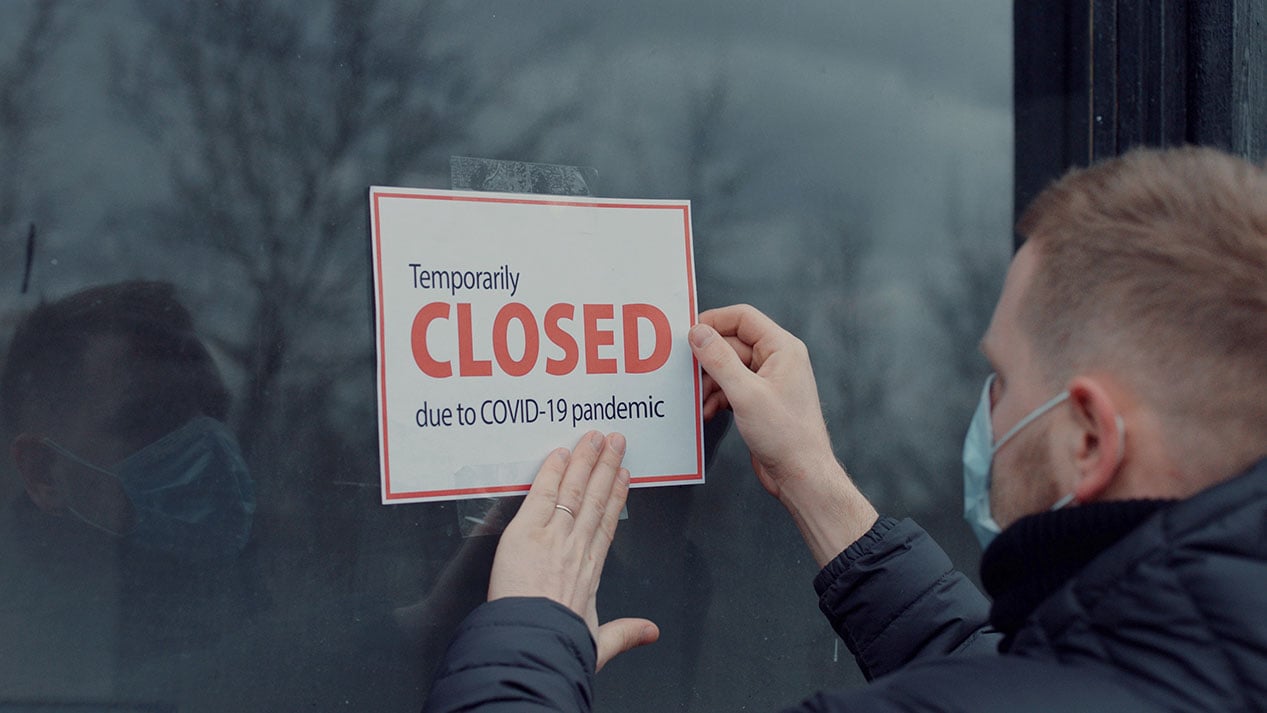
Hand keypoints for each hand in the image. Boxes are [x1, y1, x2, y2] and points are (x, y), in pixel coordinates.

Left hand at [487, 431, 659, 670]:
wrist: (533, 645)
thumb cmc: (557, 647)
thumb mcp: (598, 645)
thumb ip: (624, 634)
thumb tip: (650, 634)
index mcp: (591, 572)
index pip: (607, 524)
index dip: (617, 496)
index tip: (624, 476)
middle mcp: (577, 548)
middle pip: (596, 499)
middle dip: (606, 467)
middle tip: (615, 441)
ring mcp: (555, 536)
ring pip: (575, 491)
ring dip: (586, 460)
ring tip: (595, 438)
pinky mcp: (527, 532)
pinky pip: (543, 494)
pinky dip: (552, 473)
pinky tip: (560, 455)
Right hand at [690, 304, 877, 565]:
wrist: (801, 474)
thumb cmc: (785, 435)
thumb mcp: (745, 393)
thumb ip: (719, 359)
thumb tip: (697, 333)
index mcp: (782, 348)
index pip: (743, 318)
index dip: (714, 321)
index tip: (688, 333)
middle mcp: (777, 360)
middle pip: (732, 343)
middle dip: (708, 359)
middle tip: (686, 372)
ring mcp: (769, 381)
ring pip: (728, 367)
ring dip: (710, 382)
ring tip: (699, 399)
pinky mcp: (760, 400)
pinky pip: (732, 387)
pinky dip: (717, 397)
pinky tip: (708, 412)